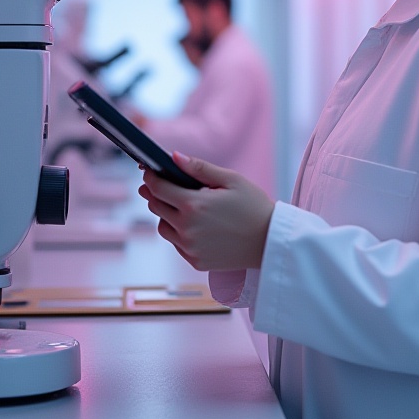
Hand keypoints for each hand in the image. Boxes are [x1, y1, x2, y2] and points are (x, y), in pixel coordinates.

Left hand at [139, 153, 274, 270]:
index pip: (158, 188)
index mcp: (193, 205)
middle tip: (159, 185)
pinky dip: (179, 232)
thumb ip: (199, 168)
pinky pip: (176, 243)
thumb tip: (173, 156)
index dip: (150, 178)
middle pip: (156, 207)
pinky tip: (194, 224)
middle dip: (155, 193)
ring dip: (166, 214)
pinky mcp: (195, 261)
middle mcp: (187, 229)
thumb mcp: (231, 179)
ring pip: (163, 227)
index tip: (149, 172)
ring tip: (182, 206)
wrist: (270, 241)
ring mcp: (190, 248)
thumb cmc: (254, 206)